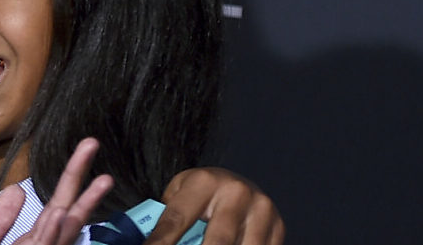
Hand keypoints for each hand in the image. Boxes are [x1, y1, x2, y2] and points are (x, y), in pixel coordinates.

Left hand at [0, 137, 115, 244]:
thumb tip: (17, 190)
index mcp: (34, 243)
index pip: (58, 206)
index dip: (73, 177)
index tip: (86, 148)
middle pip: (68, 214)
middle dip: (83, 183)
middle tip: (93, 144)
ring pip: (63, 234)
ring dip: (80, 208)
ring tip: (100, 180)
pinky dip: (54, 233)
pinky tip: (63, 215)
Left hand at [151, 167, 283, 244]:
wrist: (238, 184)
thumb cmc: (202, 192)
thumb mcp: (180, 193)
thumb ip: (167, 217)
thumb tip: (144, 240)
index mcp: (205, 182)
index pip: (177, 220)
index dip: (161, 243)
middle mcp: (236, 194)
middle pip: (217, 241)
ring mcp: (261, 211)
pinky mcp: (278, 228)